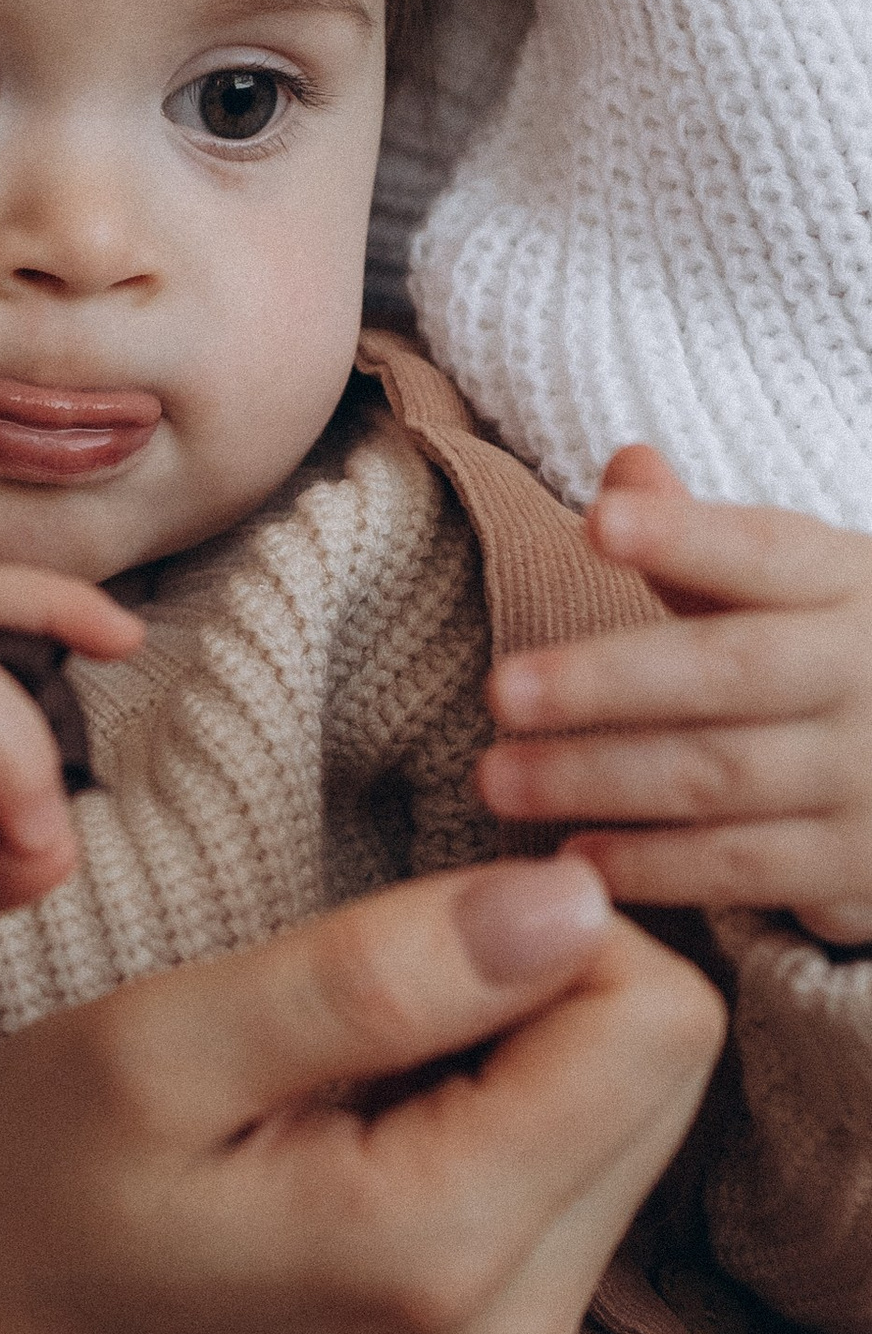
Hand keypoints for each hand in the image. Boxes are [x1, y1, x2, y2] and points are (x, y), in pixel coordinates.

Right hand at [0, 854, 720, 1333]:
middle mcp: (515, 1327)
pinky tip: (361, 1121)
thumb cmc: (34, 1185)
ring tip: (342, 1069)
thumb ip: (369, 976)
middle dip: (532, 982)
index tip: (387, 936)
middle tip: (348, 1003)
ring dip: (510, 1044)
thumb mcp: (161, 1045)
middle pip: (664, 1062)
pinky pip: (581, 1165)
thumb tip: (575, 897)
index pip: (650, 1017)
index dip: (533, 921)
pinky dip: (492, 1107)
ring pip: (634, 1107)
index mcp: (436, 1247)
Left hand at [481, 444, 871, 943]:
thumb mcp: (805, 591)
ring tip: (498, 779)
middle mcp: (871, 675)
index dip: (685, 537)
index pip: (768, 552)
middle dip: (607, 681)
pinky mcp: (862, 868)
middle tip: (498, 691)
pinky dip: (657, 867)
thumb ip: (704, 543)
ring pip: (722, 775)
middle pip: (730, 669)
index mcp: (853, 586)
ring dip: (600, 780)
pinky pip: (747, 868)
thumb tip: (627, 464)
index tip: (598, 523)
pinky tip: (576, 859)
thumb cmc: (846, 663)